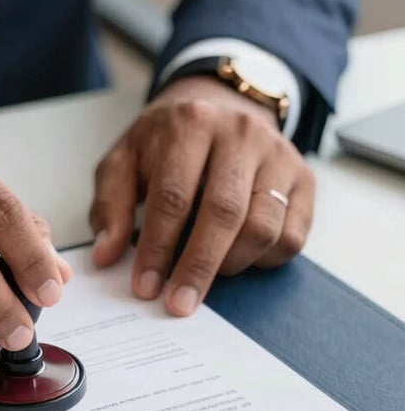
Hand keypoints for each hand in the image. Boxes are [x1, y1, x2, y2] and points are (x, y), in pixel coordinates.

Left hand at [89, 76, 314, 315]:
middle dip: (198, 267)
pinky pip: (292, 236)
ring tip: (203, 275)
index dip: (158, 248)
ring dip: (230, 264)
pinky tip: (236, 259)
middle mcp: (241, 134)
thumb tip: (106, 254)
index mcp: (190, 125)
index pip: (173, 197)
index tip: (145, 287)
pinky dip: (264, 260)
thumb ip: (110, 205)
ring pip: (263, 227)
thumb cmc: (165, 143)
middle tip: (178, 304)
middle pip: (223, 213)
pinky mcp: (304, 179)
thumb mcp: (124, 161)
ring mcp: (279, 156)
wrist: (218, 106)